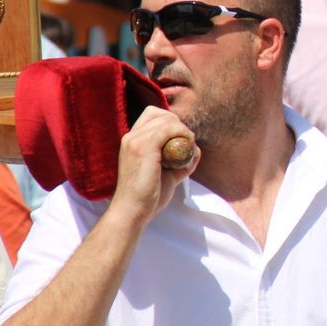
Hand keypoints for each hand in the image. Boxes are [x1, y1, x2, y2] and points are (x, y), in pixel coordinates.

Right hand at [110, 106, 197, 232]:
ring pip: (166, 120)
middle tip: (187, 143)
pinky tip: (188, 146)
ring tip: (188, 146)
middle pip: (160, 114)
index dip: (170, 122)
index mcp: (131, 142)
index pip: (151, 115)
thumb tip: (195, 151)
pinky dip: (182, 134)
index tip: (181, 138)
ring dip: (182, 130)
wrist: (132, 212)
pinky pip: (168, 129)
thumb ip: (179, 162)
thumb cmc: (147, 197)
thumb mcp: (166, 175)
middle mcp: (131, 137)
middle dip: (177, 124)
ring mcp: (136, 141)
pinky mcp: (144, 147)